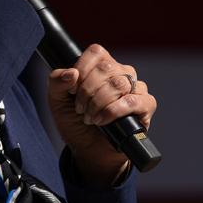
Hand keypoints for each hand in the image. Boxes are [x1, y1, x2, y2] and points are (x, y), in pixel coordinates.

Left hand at [47, 44, 157, 186]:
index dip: (82, 69)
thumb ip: (56, 82)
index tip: (72, 90)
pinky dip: (114, 111)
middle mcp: (120, 72)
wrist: (88, 149)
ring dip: (99, 103)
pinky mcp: (146, 106)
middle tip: (80, 109)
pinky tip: (104, 121)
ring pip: (119, 83)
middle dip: (87, 91)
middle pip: (106, 68)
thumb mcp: (56, 100)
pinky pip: (135, 100)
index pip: (96, 52)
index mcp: (100, 65)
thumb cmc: (74, 121)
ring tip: (91, 118)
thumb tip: (71, 73)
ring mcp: (135, 88)